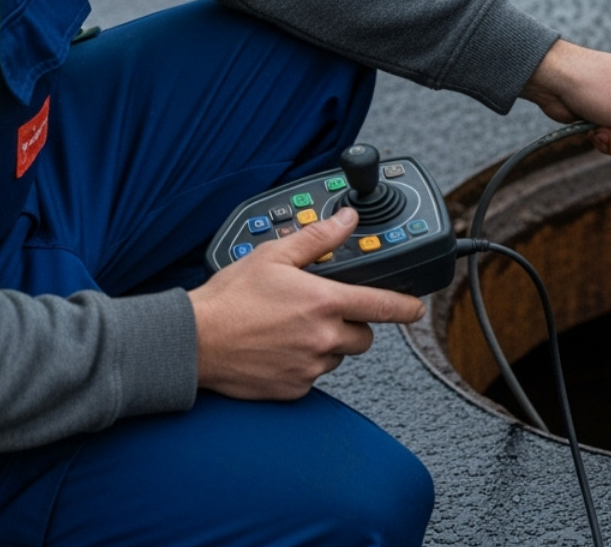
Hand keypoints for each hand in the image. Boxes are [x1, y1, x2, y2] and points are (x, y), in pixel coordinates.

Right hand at [188, 206, 424, 398]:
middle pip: (364, 334)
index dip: (407, 307)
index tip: (416, 308)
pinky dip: (305, 363)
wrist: (193, 342)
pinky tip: (280, 348)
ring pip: (338, 355)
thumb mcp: (274, 255)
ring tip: (294, 328)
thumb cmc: (229, 299)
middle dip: (354, 322)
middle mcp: (323, 337)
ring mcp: (309, 367)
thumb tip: (347, 221)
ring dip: (328, 342)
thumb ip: (317, 238)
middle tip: (325, 311)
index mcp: (324, 302)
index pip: (383, 306)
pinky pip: (314, 376)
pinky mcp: (294, 389)